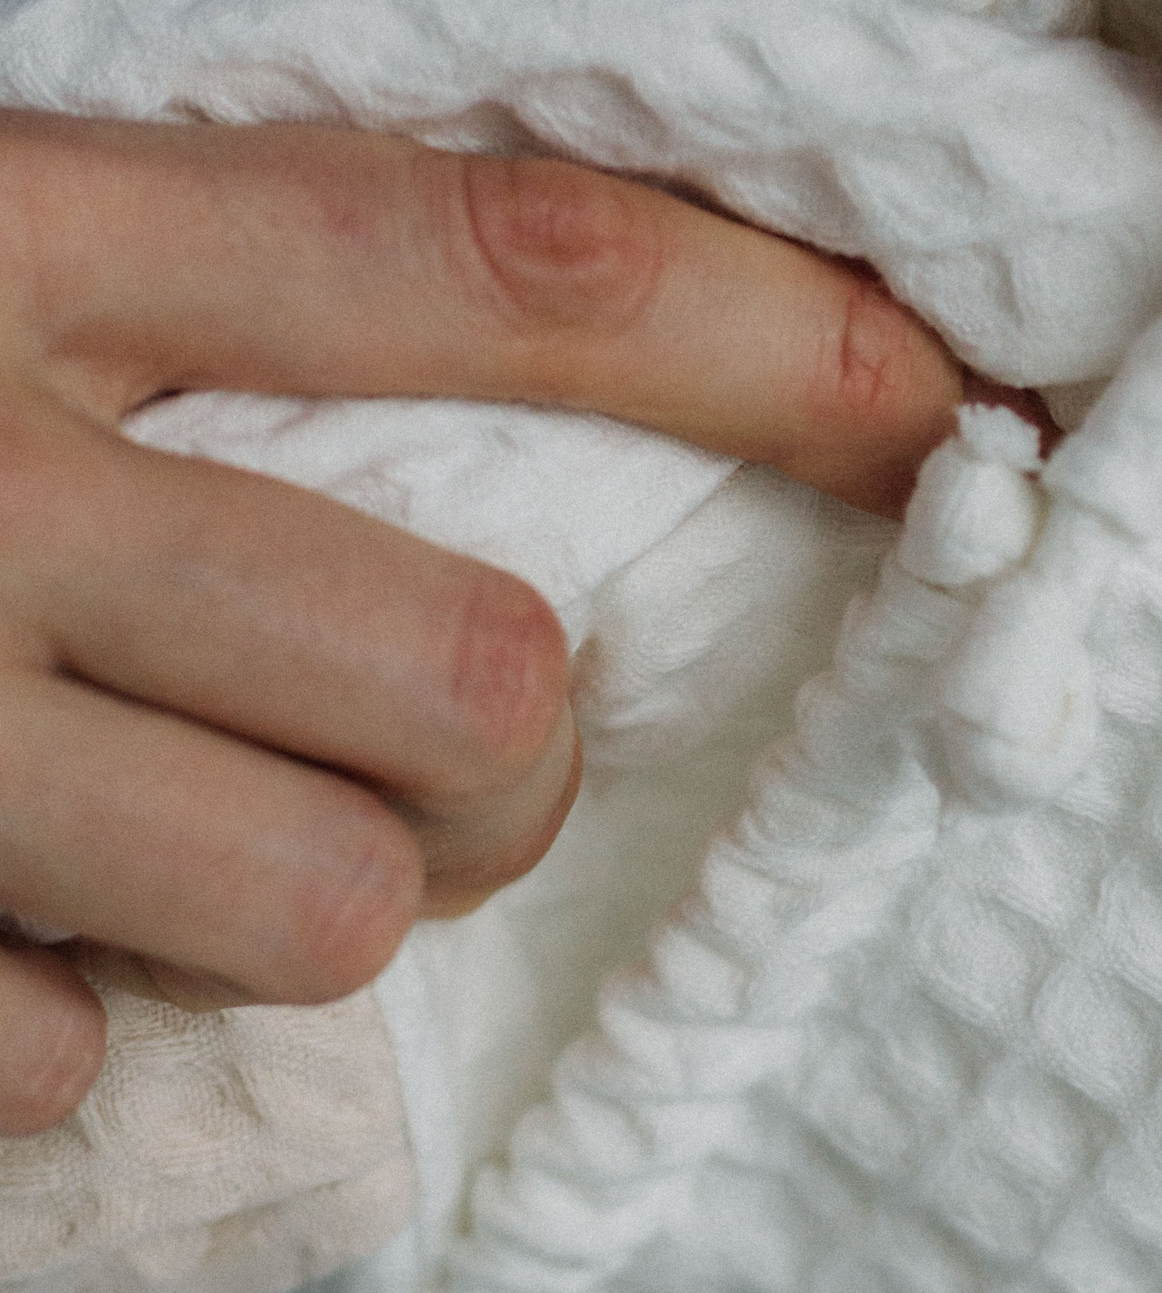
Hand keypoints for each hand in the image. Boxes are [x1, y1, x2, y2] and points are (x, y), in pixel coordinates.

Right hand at [0, 113, 964, 1131]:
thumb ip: (228, 260)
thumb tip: (620, 337)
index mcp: (38, 228)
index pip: (512, 271)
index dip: (777, 350)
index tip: (940, 413)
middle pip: (478, 671)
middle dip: (519, 731)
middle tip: (425, 713)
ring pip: (334, 904)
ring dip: (333, 879)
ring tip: (215, 814)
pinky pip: (78, 1064)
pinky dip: (92, 1014)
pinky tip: (30, 908)